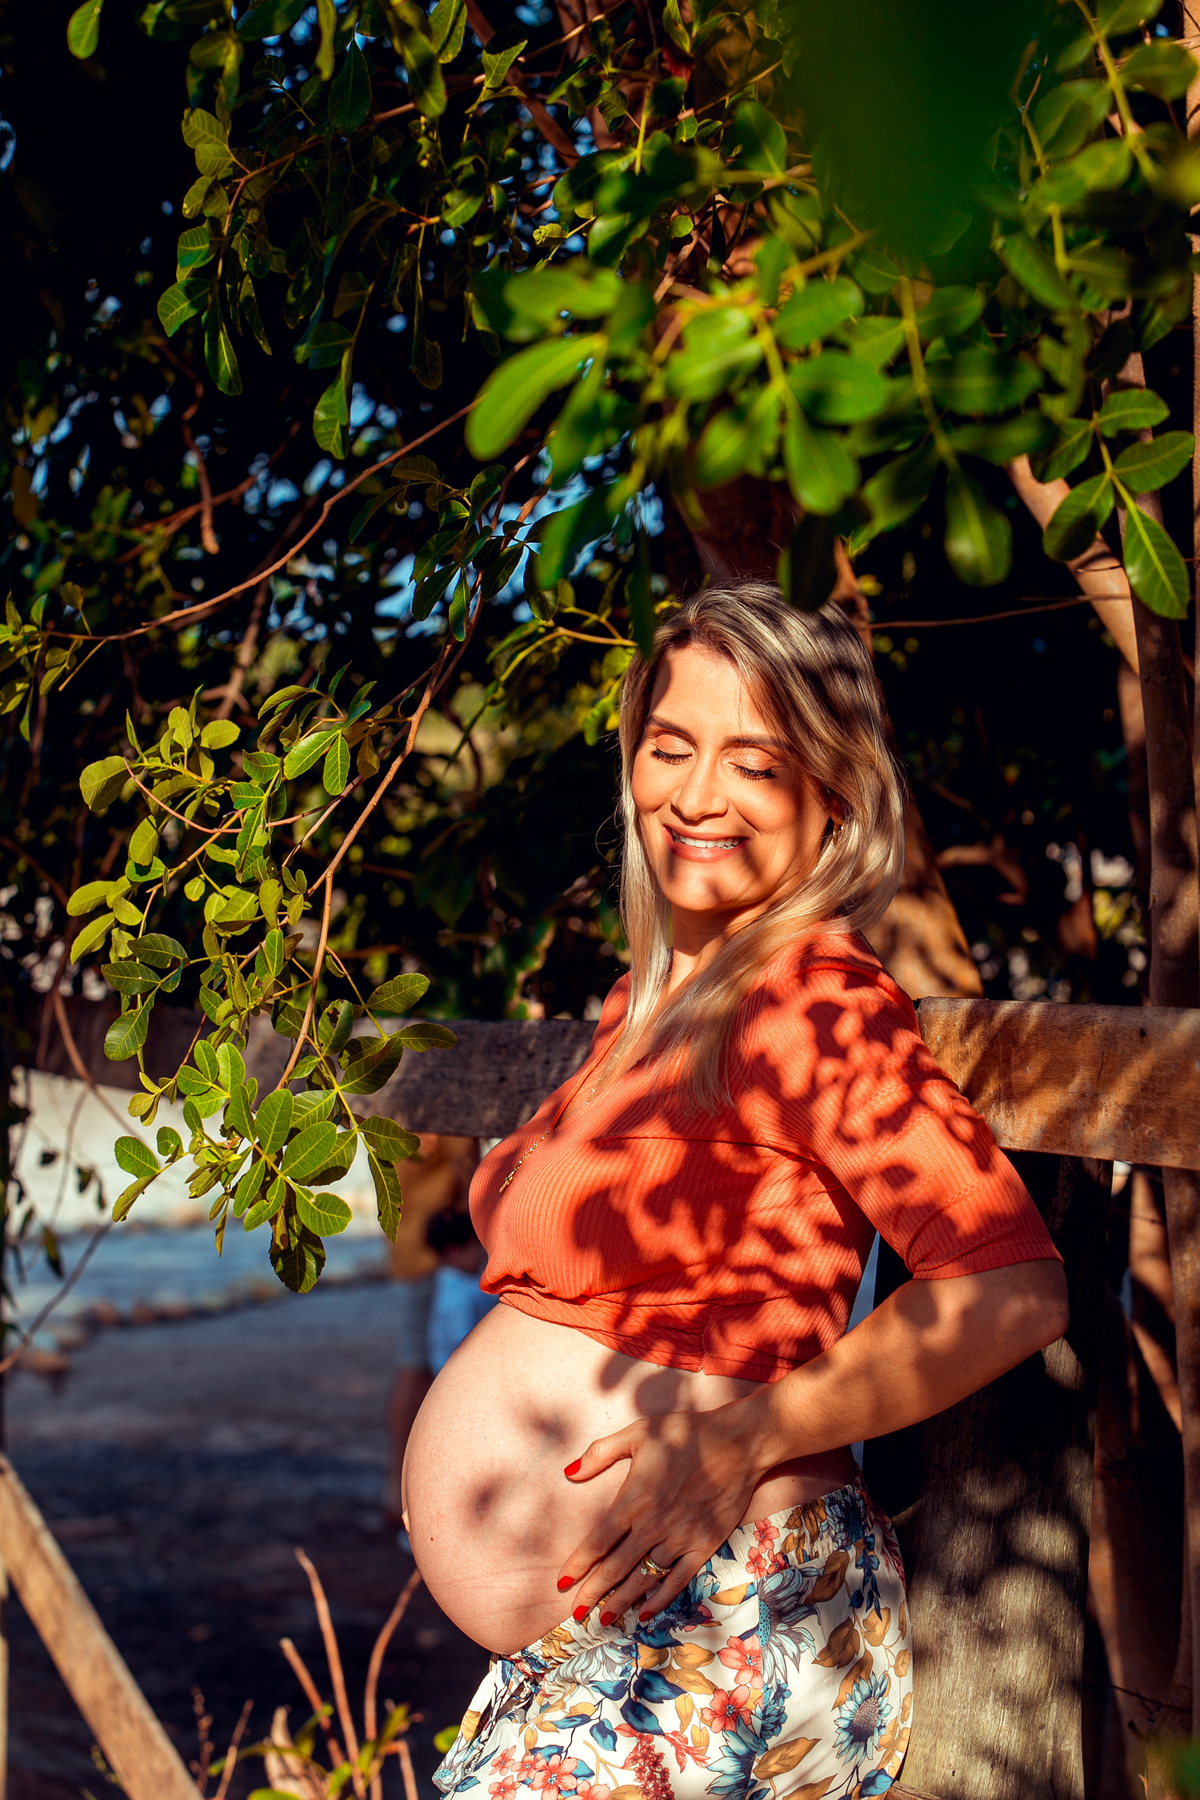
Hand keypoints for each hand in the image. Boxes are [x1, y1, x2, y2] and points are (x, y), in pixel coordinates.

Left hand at [555, 1397, 769, 1624]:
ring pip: (643, 1579)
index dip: (578, 1565)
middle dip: (592, 1593)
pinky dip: (660, 1599)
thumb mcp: (637, 1432)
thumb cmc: (684, 1433)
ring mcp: (679, 1539)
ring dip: (621, 1602)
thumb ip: (601, 1452)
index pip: (598, 1542)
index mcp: (634, 1500)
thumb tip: (569, 1472)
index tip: (561, 1582)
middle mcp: (653, 1525)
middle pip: (615, 1568)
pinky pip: (677, 1580)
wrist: (736, 1443)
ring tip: (604, 1620)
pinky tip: (646, 1613)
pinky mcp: (703, 1546)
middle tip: (575, 1613)